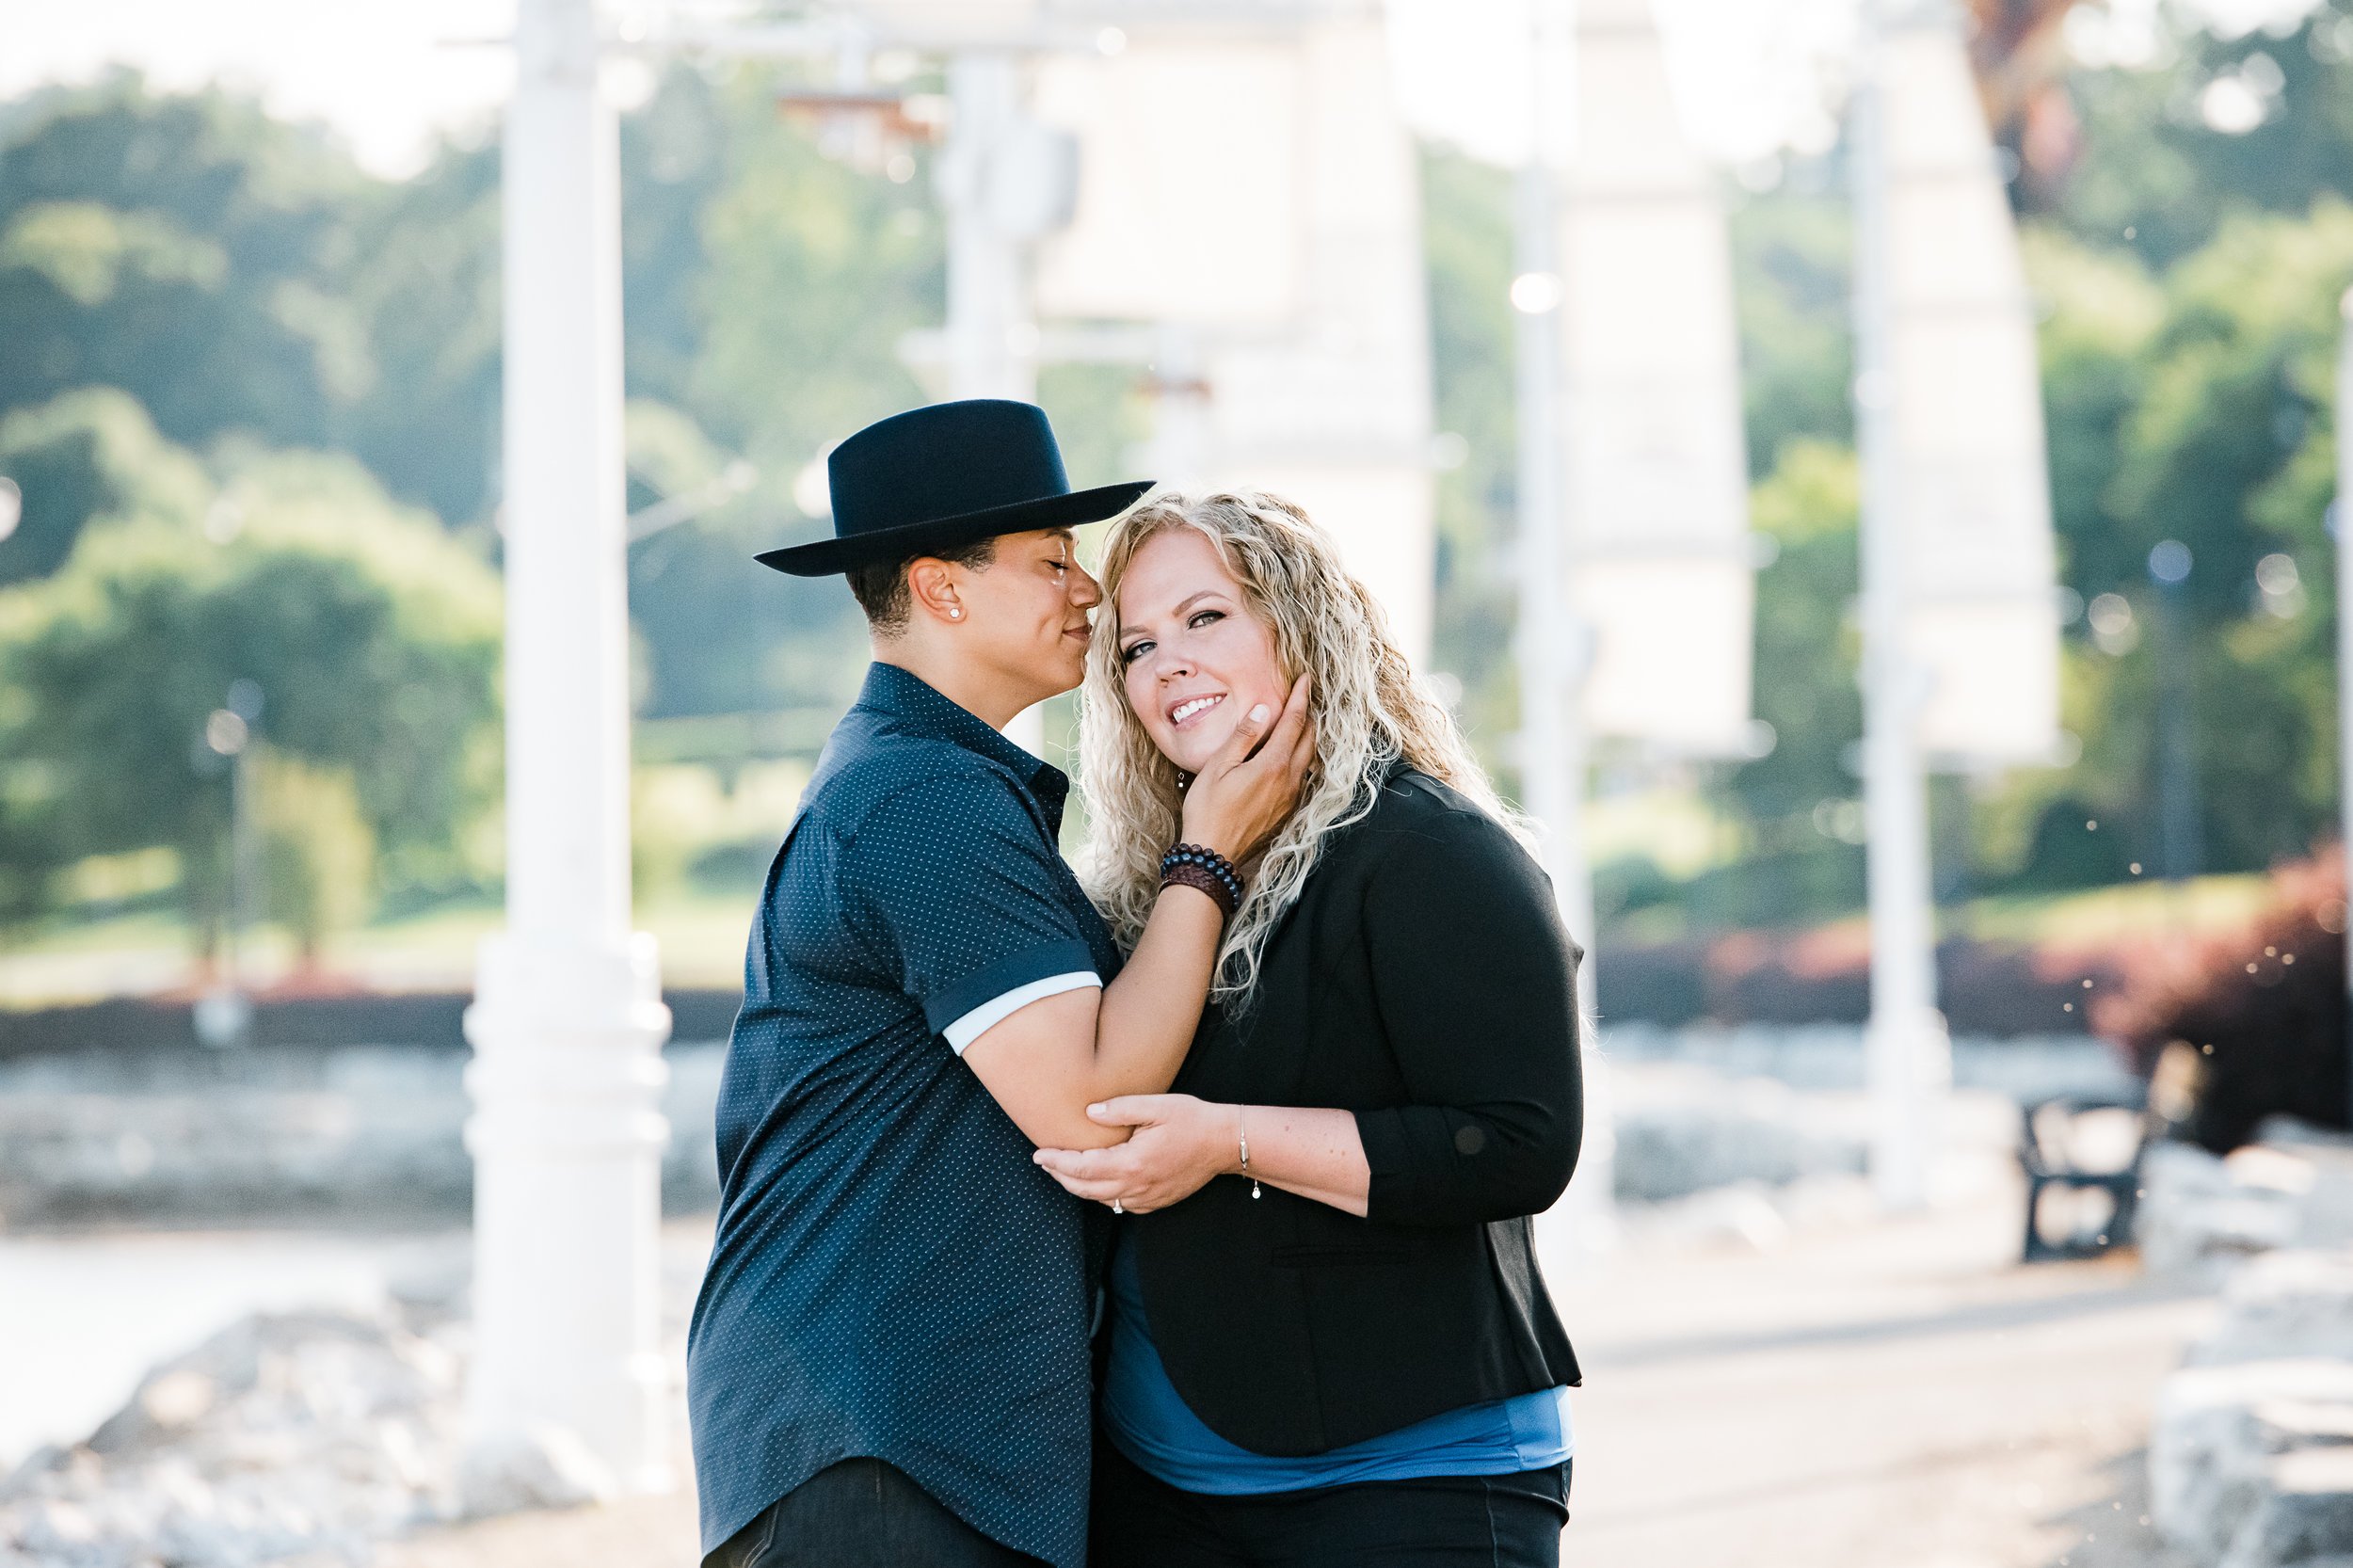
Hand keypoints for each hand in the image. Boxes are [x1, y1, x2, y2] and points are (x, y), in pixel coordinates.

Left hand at [1032, 1095, 1236, 1213]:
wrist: (1224, 1143)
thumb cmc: (1192, 1120)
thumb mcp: (1156, 1106)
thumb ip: (1120, 1109)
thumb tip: (1090, 1113)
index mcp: (1132, 1162)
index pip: (1082, 1167)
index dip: (1057, 1163)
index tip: (1039, 1155)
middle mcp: (1136, 1186)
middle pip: (1085, 1189)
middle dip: (1061, 1176)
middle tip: (1046, 1162)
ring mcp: (1147, 1198)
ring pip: (1101, 1200)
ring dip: (1079, 1186)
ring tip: (1065, 1170)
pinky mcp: (1155, 1202)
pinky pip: (1120, 1204)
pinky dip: (1102, 1194)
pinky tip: (1098, 1181)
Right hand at [1178, 673, 1314, 863]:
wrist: (1213, 854)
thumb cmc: (1208, 809)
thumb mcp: (1219, 766)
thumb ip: (1244, 736)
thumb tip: (1263, 709)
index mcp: (1273, 765)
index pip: (1294, 722)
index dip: (1301, 697)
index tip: (1306, 678)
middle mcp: (1290, 780)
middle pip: (1309, 739)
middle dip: (1309, 714)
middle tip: (1304, 696)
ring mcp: (1291, 798)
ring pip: (1309, 759)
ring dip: (1307, 737)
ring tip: (1300, 721)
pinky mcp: (1287, 811)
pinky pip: (1303, 777)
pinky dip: (1302, 759)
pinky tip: (1291, 756)